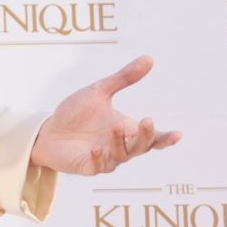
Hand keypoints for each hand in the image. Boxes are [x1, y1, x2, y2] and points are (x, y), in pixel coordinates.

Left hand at [29, 55, 182, 175]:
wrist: (47, 129)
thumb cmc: (75, 113)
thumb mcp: (99, 91)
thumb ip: (124, 78)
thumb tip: (149, 59)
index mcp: (127, 130)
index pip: (152, 138)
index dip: (166, 138)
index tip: (179, 134)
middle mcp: (120, 147)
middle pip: (141, 147)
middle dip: (146, 136)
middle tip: (147, 120)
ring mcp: (105, 159)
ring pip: (121, 156)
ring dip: (120, 142)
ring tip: (115, 127)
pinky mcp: (87, 167)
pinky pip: (97, 166)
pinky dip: (99, 158)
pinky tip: (96, 148)